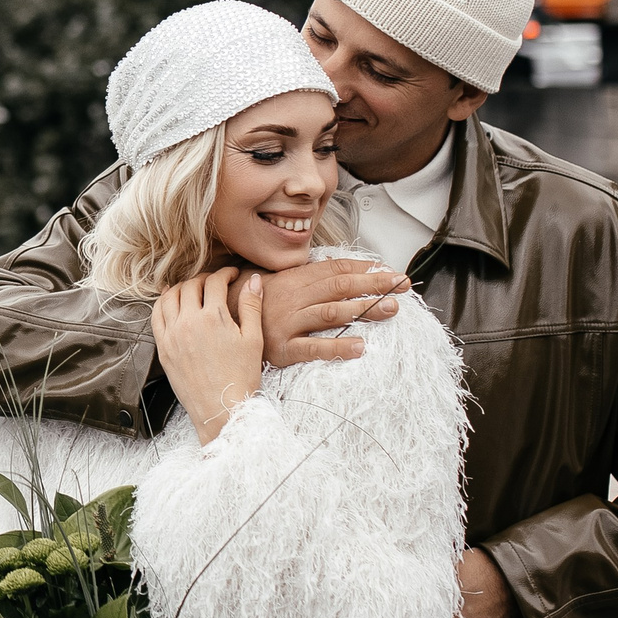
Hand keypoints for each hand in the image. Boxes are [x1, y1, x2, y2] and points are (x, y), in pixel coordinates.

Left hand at [152, 268, 264, 443]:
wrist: (222, 408)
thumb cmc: (241, 376)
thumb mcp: (253, 339)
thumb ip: (251, 306)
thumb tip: (252, 279)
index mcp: (214, 317)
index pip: (215, 281)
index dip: (225, 273)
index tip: (233, 274)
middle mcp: (189, 322)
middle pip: (191, 285)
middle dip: (205, 279)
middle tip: (215, 282)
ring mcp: (172, 334)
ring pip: (170, 296)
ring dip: (182, 287)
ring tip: (193, 289)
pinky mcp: (163, 347)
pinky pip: (156, 315)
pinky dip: (162, 302)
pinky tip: (169, 300)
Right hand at [257, 259, 409, 366]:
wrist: (216, 321)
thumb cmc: (250, 305)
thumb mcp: (275, 283)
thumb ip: (304, 278)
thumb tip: (337, 272)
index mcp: (294, 280)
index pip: (335, 269)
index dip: (364, 268)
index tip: (390, 270)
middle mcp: (294, 297)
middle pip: (339, 286)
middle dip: (374, 283)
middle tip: (402, 284)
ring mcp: (289, 322)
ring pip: (331, 312)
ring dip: (364, 309)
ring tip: (391, 307)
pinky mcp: (283, 348)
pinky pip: (313, 347)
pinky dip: (337, 347)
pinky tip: (360, 347)